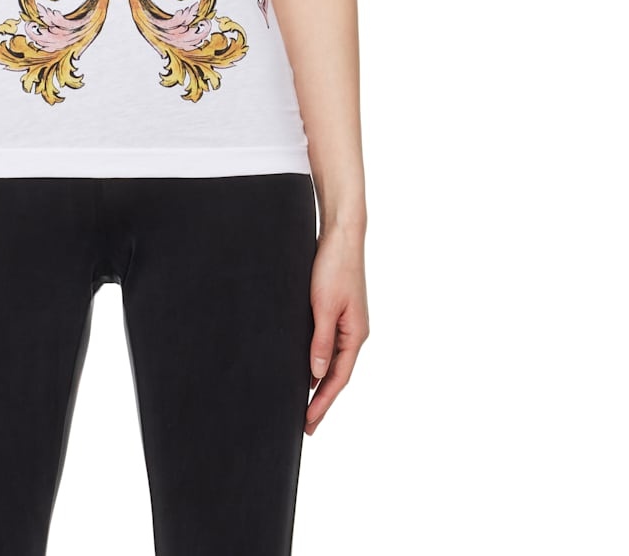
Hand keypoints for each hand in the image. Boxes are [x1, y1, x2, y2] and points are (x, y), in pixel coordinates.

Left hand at [304, 224, 368, 435]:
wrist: (341, 235)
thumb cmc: (334, 267)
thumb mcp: (324, 306)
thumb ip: (321, 341)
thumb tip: (317, 375)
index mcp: (356, 334)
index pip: (338, 379)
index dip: (323, 403)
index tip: (309, 423)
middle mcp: (354, 332)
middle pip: (337, 374)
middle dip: (321, 400)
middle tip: (306, 425)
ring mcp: (347, 322)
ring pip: (333, 361)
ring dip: (320, 382)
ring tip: (304, 404)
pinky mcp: (337, 311)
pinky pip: (328, 344)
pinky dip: (318, 361)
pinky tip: (307, 369)